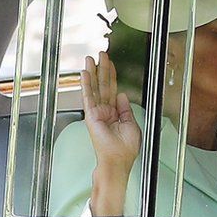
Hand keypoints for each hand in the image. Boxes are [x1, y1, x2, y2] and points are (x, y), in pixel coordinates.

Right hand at [81, 50, 141, 215]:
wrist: (117, 162)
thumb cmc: (125, 150)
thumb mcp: (131, 125)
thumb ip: (126, 109)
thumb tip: (123, 95)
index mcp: (115, 113)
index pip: (113, 90)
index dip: (113, 76)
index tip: (111, 64)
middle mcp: (105, 111)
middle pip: (103, 86)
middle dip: (103, 69)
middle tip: (101, 53)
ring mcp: (97, 113)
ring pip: (95, 88)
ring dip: (92, 72)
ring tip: (90, 58)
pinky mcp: (91, 116)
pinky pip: (88, 97)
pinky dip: (86, 84)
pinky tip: (85, 73)